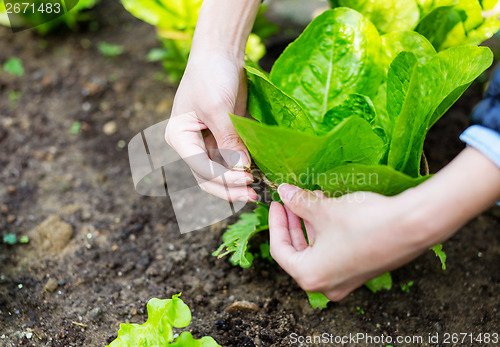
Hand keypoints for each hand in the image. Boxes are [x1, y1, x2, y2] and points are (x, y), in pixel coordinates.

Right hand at [165, 52, 256, 201]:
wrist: (221, 53)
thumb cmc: (211, 75)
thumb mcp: (218, 108)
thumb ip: (228, 139)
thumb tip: (242, 168)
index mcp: (179, 137)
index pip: (199, 167)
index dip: (223, 177)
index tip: (246, 177)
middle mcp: (190, 145)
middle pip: (206, 177)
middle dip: (227, 189)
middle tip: (251, 194)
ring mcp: (207, 143)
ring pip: (219, 174)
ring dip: (235, 184)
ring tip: (256, 191)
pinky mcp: (223, 139)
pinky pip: (231, 162)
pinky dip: (242, 171)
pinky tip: (257, 176)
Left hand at [269, 185, 425, 300]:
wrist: (412, 226)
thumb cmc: (364, 222)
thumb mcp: (324, 210)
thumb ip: (299, 202)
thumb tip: (284, 191)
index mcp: (310, 275)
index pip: (280, 250)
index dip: (275, 223)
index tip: (277, 203)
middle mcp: (326, 284)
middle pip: (298, 251)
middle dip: (293, 222)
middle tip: (291, 200)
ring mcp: (345, 280)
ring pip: (317, 250)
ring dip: (311, 224)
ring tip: (311, 198)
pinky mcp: (360, 271)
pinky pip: (334, 252)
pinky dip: (327, 232)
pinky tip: (329, 208)